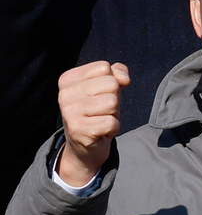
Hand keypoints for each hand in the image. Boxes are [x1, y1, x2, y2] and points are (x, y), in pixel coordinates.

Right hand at [56, 60, 129, 186]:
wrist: (85, 146)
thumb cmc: (98, 112)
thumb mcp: (107, 87)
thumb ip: (117, 73)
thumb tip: (124, 79)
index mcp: (67, 79)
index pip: (104, 67)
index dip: (112, 82)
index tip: (100, 95)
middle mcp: (64, 94)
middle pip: (111, 84)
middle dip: (114, 99)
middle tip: (101, 111)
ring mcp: (69, 112)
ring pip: (113, 102)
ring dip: (113, 114)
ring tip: (101, 120)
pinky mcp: (78, 130)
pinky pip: (112, 122)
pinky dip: (113, 128)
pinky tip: (101, 132)